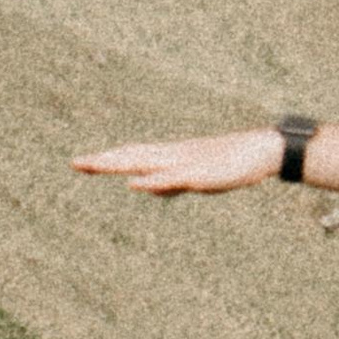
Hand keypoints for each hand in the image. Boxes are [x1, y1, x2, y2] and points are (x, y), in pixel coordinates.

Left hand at [74, 131, 282, 197]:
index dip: (107, 158)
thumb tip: (145, 187)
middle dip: (104, 161)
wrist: (262, 150)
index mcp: (171, 157)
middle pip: (133, 156)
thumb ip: (169, 183)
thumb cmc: (231, 164)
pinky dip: (151, 180)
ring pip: (146, 163)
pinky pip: (171, 177)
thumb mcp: (195, 178)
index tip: (81, 163)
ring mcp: (186, 163)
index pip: (132, 155)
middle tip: (75, 163)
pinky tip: (134, 182)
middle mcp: (173, 155)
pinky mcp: (200, 173)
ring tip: (95, 165)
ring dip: (120, 164)